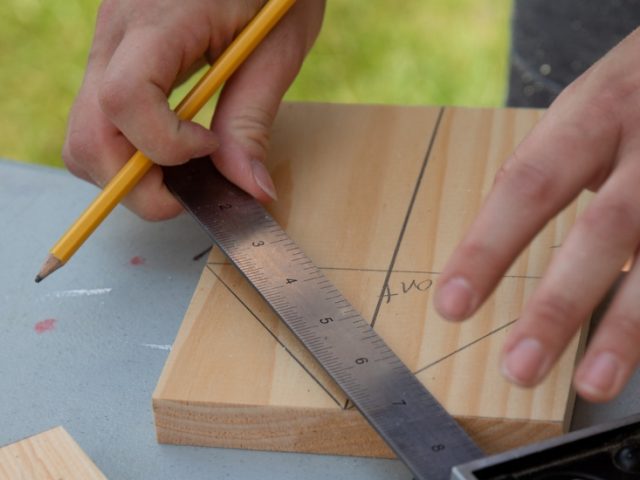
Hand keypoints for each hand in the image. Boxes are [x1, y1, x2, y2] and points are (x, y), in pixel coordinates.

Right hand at [63, 0, 324, 219]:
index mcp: (161, 20)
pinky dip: (128, 150)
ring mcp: (107, 45)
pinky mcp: (112, 56)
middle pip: (89, 136)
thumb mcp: (277, 47)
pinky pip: (99, 120)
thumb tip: (249, 190)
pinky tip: (169, 144)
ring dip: (127, 173)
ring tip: (181, 167)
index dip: (166, 145)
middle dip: (136, 184)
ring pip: (84, 136)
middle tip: (188, 188)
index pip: (126, 101)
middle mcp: (117, 33)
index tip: (209, 148)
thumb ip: (253, 120)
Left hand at [435, 28, 639, 402]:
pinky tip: (635, 355)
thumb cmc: (630, 92)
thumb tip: (492, 241)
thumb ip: (548, 170)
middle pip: (604, 231)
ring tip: (592, 383)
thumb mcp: (582, 110)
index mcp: (592, 116)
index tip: (452, 306)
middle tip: (518, 367)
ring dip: (627, 330)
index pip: (527, 186)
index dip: (487, 248)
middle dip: (559, 306)